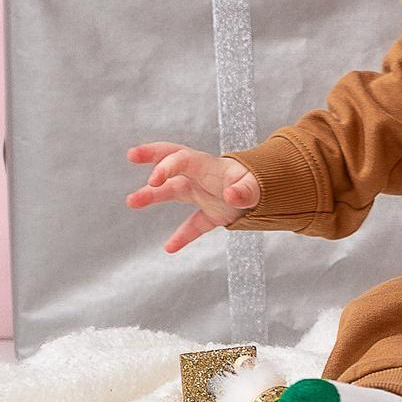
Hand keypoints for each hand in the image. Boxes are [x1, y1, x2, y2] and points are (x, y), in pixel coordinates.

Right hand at [126, 143, 262, 253]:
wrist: (270, 193)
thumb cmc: (259, 183)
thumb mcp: (256, 186)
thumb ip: (246, 190)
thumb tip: (232, 195)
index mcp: (208, 166)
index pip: (182, 159)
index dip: (166, 167)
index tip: (154, 180)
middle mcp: (201, 177)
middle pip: (172, 162)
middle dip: (152, 156)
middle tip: (132, 154)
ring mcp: (203, 194)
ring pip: (173, 192)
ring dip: (153, 196)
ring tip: (132, 201)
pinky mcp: (210, 213)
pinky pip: (192, 225)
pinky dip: (182, 236)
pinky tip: (170, 248)